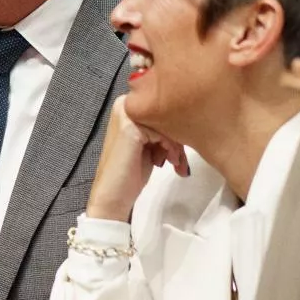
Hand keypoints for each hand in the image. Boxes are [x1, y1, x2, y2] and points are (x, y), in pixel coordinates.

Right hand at [84, 98, 187, 221]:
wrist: (113, 194)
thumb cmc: (130, 172)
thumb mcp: (147, 145)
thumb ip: (159, 130)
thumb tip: (186, 123)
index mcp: (126, 105)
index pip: (160, 110)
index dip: (174, 130)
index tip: (179, 153)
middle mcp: (123, 105)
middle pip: (163, 115)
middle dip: (176, 138)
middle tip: (179, 160)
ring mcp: (125, 115)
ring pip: (166, 124)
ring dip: (176, 146)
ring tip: (176, 163)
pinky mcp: (130, 128)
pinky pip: (162, 133)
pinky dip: (171, 148)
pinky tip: (170, 162)